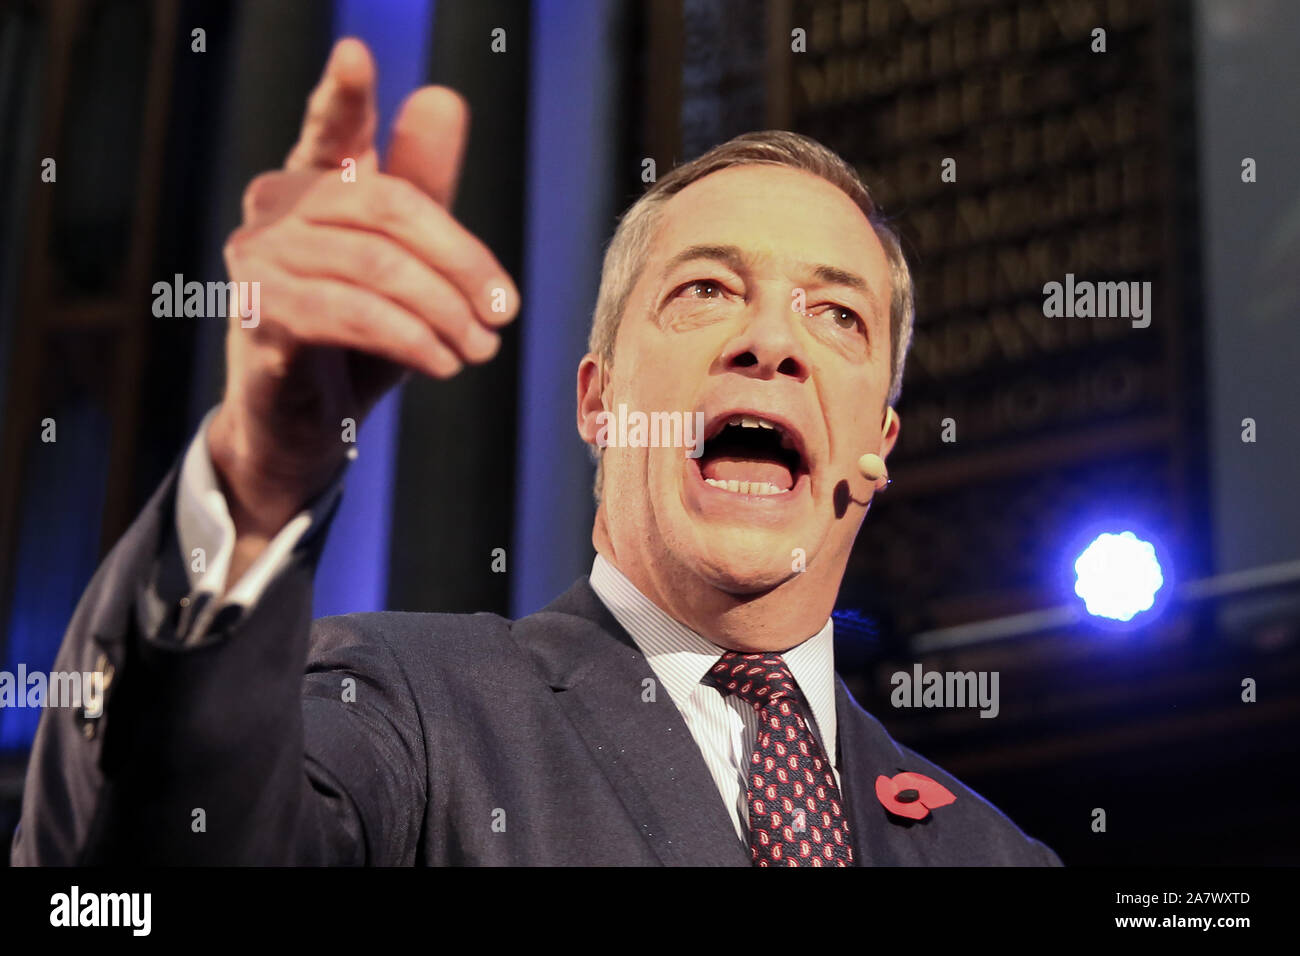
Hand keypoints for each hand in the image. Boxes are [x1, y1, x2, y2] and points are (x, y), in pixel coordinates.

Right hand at [209, 37, 517, 546]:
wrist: (305, 429)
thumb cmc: (357, 338)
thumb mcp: (405, 265)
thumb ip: (424, 189)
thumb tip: (441, 98)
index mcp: (313, 183)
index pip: (331, 126)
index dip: (343, 93)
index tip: (356, 54)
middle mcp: (274, 208)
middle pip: (389, 208)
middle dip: (462, 262)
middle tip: (504, 314)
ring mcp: (258, 261)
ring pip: (376, 266)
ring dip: (444, 313)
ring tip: (480, 350)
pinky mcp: (260, 318)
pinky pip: (349, 314)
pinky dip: (410, 339)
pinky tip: (441, 363)